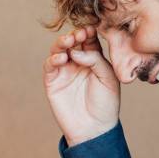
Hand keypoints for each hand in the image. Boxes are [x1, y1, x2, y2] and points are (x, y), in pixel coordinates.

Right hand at [43, 26, 120, 145]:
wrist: (94, 129)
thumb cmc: (106, 104)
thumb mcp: (109, 78)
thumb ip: (95, 60)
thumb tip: (75, 50)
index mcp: (94, 59)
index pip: (89, 40)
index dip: (88, 32)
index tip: (91, 28)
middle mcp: (77, 62)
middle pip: (72, 41)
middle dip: (74, 35)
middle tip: (79, 34)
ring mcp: (64, 71)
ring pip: (58, 50)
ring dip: (62, 43)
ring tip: (68, 42)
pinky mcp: (52, 81)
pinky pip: (49, 66)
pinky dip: (53, 59)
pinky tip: (62, 58)